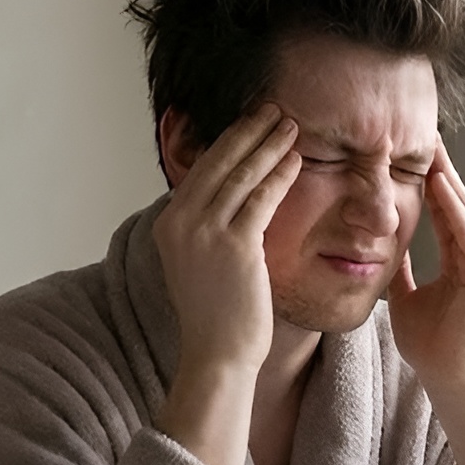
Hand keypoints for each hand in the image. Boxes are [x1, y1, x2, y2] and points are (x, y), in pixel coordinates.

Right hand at [152, 105, 301, 376]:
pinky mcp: (234, 245)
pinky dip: (280, 174)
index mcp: (168, 224)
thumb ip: (206, 230)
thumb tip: (229, 200)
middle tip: (272, 109)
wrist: (217, 355)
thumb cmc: (216, 316)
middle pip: (218, 163)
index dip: (227, 142)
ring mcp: (205, 233)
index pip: (201, 171)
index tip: (249, 122)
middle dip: (248, 131)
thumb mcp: (199, 263)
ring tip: (290, 125)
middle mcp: (180, 223)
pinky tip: (295, 159)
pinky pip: (262, 198)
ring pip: (242, 174)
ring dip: (269, 144)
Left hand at [389, 141, 464, 398]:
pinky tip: (440, 184)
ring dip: (448, 178)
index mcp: (456, 258)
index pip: (442, 209)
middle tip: (426, 132)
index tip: (412, 151)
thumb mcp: (403, 297)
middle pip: (456, 202)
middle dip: (441, 168)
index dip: (428, 180)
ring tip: (433, 147)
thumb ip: (399, 271)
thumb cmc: (429, 344)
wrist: (447, 377)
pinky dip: (454, 208)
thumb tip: (382, 251)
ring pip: (464, 211)